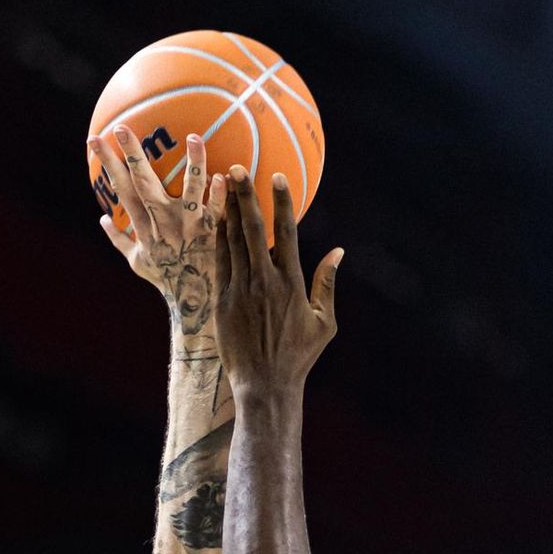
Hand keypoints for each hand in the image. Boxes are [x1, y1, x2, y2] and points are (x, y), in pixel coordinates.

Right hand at [92, 125, 225, 336]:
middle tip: (122, 127)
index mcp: (144, 227)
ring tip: (194, 137)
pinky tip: (225, 176)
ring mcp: (188, 229)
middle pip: (144, 184)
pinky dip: (220, 196)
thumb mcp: (139, 263)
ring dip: (192, 164)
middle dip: (132, 156)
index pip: (121, 189)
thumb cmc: (167, 281)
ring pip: (188, 192)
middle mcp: (163, 224)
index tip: (95, 138)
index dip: (108, 164)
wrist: (193, 306)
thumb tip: (101, 220)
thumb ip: (119, 240)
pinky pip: (218, 213)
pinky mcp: (213, 236)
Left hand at [214, 170, 341, 397]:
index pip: (285, 233)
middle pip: (252, 229)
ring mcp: (239, 291)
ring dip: (227, 211)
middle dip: (245, 196)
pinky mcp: (221, 303)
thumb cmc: (298, 357)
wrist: (265, 386)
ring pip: (231, 242)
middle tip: (239, 167)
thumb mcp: (325, 322)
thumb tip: (337, 252)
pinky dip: (216, 239)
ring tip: (222, 184)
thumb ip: (328, 284)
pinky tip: (214, 220)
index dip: (281, 202)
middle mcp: (263, 282)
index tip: (277, 177)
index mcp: (291, 283)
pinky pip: (218, 263)